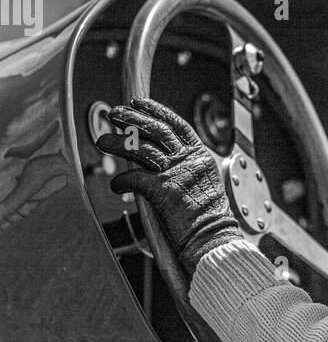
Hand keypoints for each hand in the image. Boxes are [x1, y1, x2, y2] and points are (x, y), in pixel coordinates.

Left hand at [96, 97, 241, 276]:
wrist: (212, 238)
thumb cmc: (208, 220)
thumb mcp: (205, 185)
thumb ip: (186, 170)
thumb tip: (161, 162)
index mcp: (200, 157)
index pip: (177, 125)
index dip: (156, 111)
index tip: (138, 102)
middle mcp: (189, 160)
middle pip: (157, 130)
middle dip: (132, 119)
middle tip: (114, 113)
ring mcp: (176, 173)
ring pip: (141, 149)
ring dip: (118, 143)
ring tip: (102, 141)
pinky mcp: (163, 190)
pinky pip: (134, 178)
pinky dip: (121, 181)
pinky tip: (115, 184)